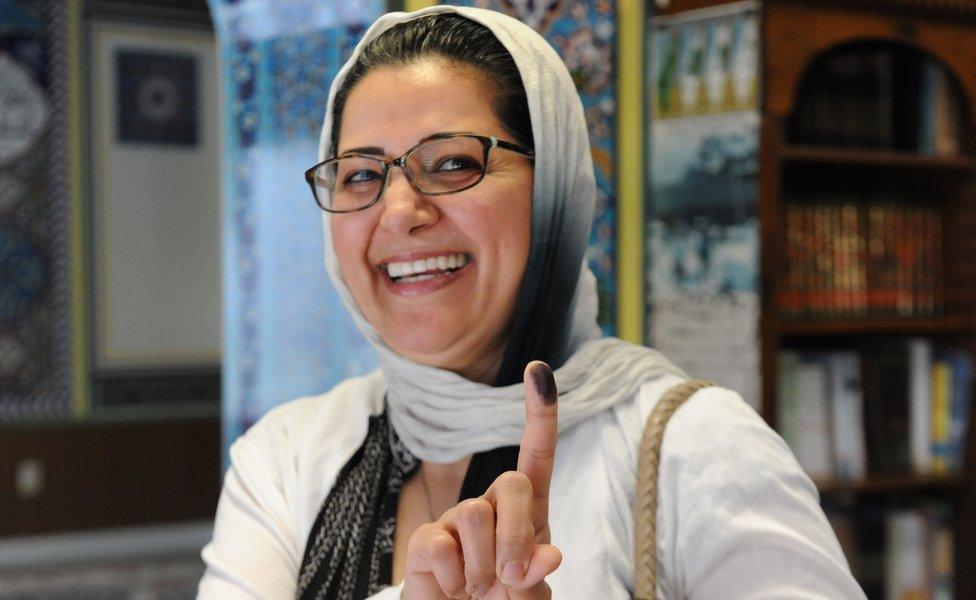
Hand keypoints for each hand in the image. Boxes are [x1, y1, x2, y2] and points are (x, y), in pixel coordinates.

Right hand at [402, 361, 561, 598]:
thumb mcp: (528, 596)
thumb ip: (537, 577)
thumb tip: (549, 554)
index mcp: (527, 511)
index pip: (536, 455)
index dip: (540, 413)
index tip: (538, 370)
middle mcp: (491, 506)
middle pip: (510, 482)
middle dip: (517, 532)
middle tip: (510, 576)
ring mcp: (456, 521)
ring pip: (475, 514)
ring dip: (484, 566)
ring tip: (478, 588)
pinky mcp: (425, 541)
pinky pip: (441, 544)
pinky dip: (455, 578)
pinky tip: (453, 587)